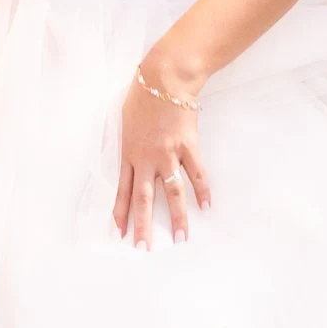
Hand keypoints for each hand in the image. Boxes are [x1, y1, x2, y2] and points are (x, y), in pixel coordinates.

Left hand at [113, 61, 210, 249]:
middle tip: (144, 249)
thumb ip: (129, 143)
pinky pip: (196, 173)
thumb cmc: (142, 95)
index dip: (121, 213)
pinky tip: (206, 207)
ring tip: (181, 238)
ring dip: (177, 217)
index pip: (122, 190)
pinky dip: (202, 191)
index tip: (120, 234)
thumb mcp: (125, 121)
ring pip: (172, 192)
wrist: (165, 78)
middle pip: (143, 199)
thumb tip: (131, 157)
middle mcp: (147, 158)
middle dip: (143, 226)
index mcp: (129, 152)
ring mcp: (169, 154)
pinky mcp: (188, 147)